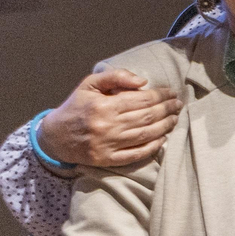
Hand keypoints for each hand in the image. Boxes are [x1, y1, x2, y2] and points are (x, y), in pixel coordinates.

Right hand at [37, 69, 179, 169]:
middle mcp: (108, 125)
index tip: (172, 93)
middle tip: (178, 105)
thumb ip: (115, 77)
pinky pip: (137, 154)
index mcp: (104, 105)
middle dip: (167, 109)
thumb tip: (142, 81)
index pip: (143, 100)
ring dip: (166, 126)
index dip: (161, 96)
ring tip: (175, 118)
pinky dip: (154, 147)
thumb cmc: (76, 106)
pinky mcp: (108, 159)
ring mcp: (108, 144)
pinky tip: (164, 138)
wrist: (55, 136)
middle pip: (148, 117)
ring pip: (146, 135)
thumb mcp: (89, 84)